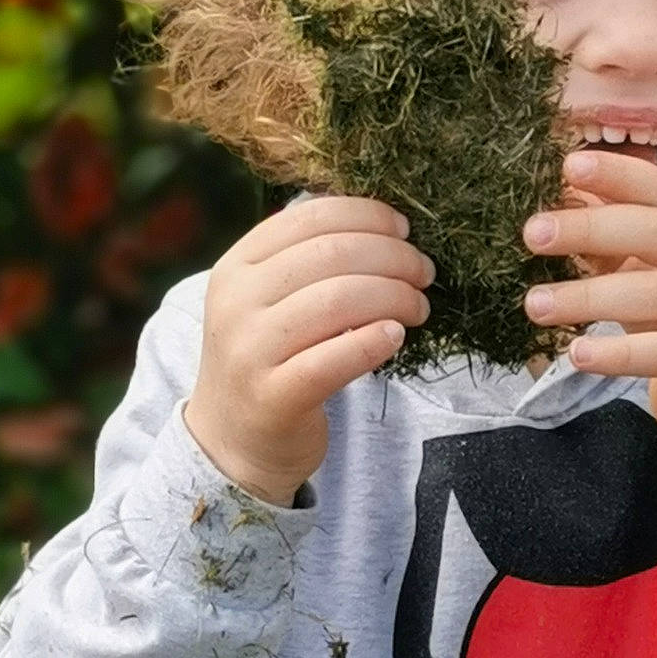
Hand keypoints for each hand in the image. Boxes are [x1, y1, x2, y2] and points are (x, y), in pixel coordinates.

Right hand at [184, 196, 434, 504]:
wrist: (232, 441)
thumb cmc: (270, 358)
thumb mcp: (270, 298)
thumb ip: (311, 260)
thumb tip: (385, 225)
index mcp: (238, 265)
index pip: (312, 218)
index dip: (369, 217)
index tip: (404, 231)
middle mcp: (236, 302)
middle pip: (332, 255)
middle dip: (393, 257)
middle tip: (424, 273)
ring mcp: (250, 350)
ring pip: (339, 301)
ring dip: (394, 297)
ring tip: (417, 307)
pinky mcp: (273, 397)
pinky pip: (336, 359)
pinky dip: (375, 342)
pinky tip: (395, 336)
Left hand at [521, 150, 656, 451]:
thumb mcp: (645, 265)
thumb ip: (608, 234)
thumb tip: (556, 194)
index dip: (618, 174)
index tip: (568, 166)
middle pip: (656, 232)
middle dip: (590, 228)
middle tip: (532, 234)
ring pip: (655, 293)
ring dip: (589, 298)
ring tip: (536, 305)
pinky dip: (619, 353)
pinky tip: (578, 353)